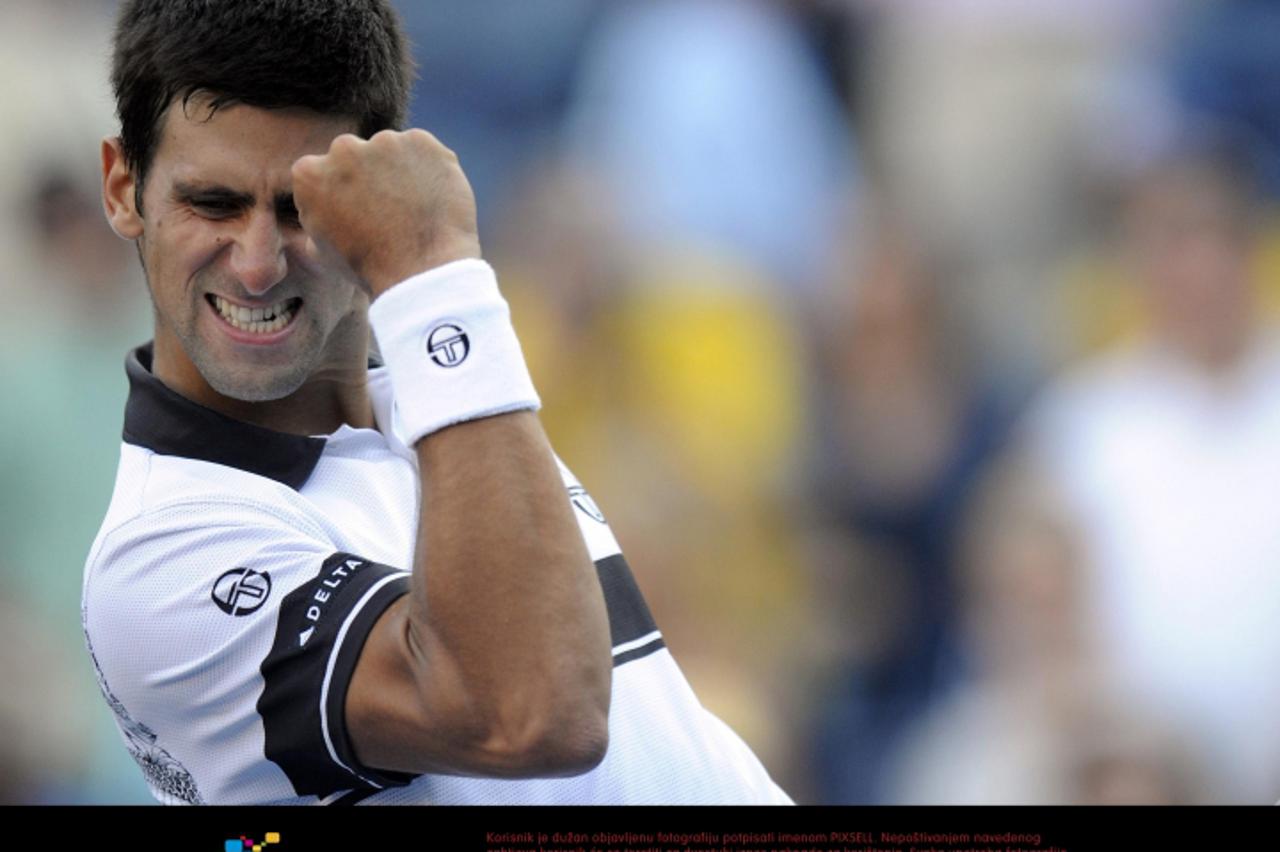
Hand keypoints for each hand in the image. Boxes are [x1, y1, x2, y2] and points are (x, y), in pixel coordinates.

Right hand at [291, 129, 481, 297]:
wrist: (422, 270)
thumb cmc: (370, 268)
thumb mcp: (322, 253)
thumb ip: (315, 220)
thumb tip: (318, 213)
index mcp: (309, 174)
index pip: (321, 173)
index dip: (340, 194)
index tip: (357, 214)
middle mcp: (343, 148)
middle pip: (355, 155)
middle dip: (368, 176)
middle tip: (390, 211)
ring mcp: (384, 141)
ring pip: (391, 151)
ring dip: (399, 171)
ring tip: (414, 210)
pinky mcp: (421, 142)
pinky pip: (424, 152)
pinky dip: (430, 170)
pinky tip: (433, 200)